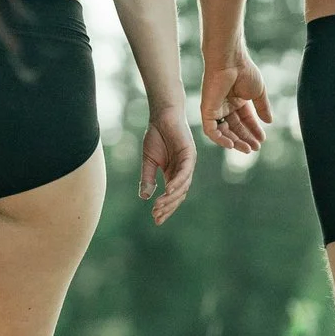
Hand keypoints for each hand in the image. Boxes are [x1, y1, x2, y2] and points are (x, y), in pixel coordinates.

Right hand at [138, 107, 195, 222]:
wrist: (161, 116)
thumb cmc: (155, 136)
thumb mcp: (148, 161)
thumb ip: (147, 178)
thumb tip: (144, 197)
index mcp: (174, 173)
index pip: (172, 196)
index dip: (165, 208)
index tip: (156, 220)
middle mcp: (183, 171)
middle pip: (179, 195)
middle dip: (168, 207)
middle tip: (156, 216)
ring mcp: (188, 163)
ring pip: (182, 186)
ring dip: (171, 198)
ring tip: (159, 206)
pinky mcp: (189, 154)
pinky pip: (184, 172)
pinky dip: (177, 182)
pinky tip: (168, 190)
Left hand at [200, 49, 270, 153]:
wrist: (232, 61)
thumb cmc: (244, 71)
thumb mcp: (258, 92)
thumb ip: (262, 108)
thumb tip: (269, 122)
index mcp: (237, 100)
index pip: (245, 120)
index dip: (253, 130)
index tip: (263, 139)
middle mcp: (225, 105)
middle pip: (234, 128)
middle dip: (245, 138)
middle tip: (256, 148)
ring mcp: (215, 108)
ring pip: (223, 131)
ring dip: (235, 141)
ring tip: (247, 149)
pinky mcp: (206, 110)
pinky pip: (210, 129)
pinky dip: (219, 139)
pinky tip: (232, 144)